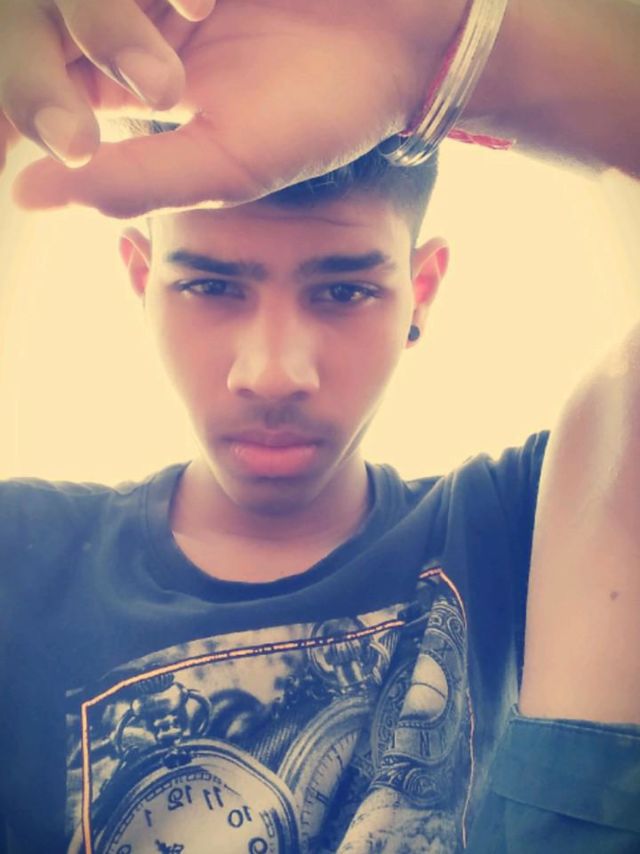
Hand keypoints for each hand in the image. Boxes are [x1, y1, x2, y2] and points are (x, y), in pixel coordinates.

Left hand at [1, 0, 458, 216]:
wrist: (406, 41)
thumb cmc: (322, 113)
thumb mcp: (226, 164)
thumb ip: (132, 181)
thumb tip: (27, 196)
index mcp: (134, 75)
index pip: (44, 70)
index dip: (28, 84)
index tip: (36, 110)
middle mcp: (140, 12)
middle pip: (57, 10)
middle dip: (79, 34)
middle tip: (154, 70)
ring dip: (119, 5)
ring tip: (200, 16)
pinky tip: (208, 0)